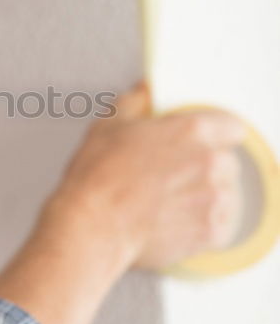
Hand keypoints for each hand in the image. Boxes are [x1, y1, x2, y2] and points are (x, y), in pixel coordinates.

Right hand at [39, 82, 245, 271]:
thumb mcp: (109, 125)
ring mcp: (213, 199)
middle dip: (207, 168)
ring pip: (226, 195)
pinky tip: (176, 223)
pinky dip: (203, 227)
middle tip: (175, 177)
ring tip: (172, 204)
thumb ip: (134, 103)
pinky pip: (220, 227)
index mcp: (192, 130)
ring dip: (206, 198)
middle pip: (227, 162)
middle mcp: (210, 162)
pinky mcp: (210, 232)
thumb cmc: (97, 177)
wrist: (93, 227)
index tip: (201, 144)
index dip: (216, 135)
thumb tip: (143, 91)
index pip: (232, 126)